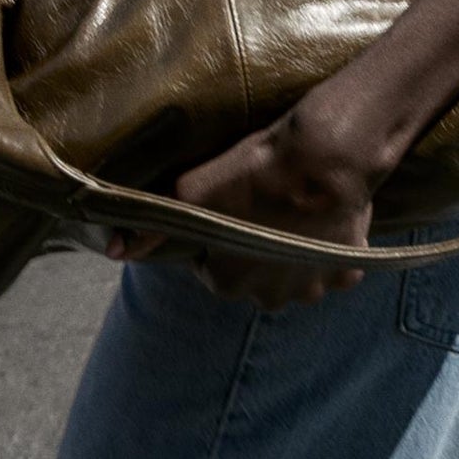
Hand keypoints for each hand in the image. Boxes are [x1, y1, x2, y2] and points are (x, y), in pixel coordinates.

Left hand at [110, 103, 378, 311]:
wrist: (324, 159)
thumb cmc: (253, 172)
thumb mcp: (191, 191)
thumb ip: (152, 225)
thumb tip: (113, 249)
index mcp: (225, 283)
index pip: (211, 265)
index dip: (217, 236)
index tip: (227, 210)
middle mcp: (266, 298)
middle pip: (253, 274)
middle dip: (254, 250)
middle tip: (260, 208)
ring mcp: (310, 289)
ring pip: (293, 275)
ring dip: (291, 254)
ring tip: (293, 215)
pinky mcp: (346, 271)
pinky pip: (332, 268)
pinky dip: (328, 252)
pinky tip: (324, 224)